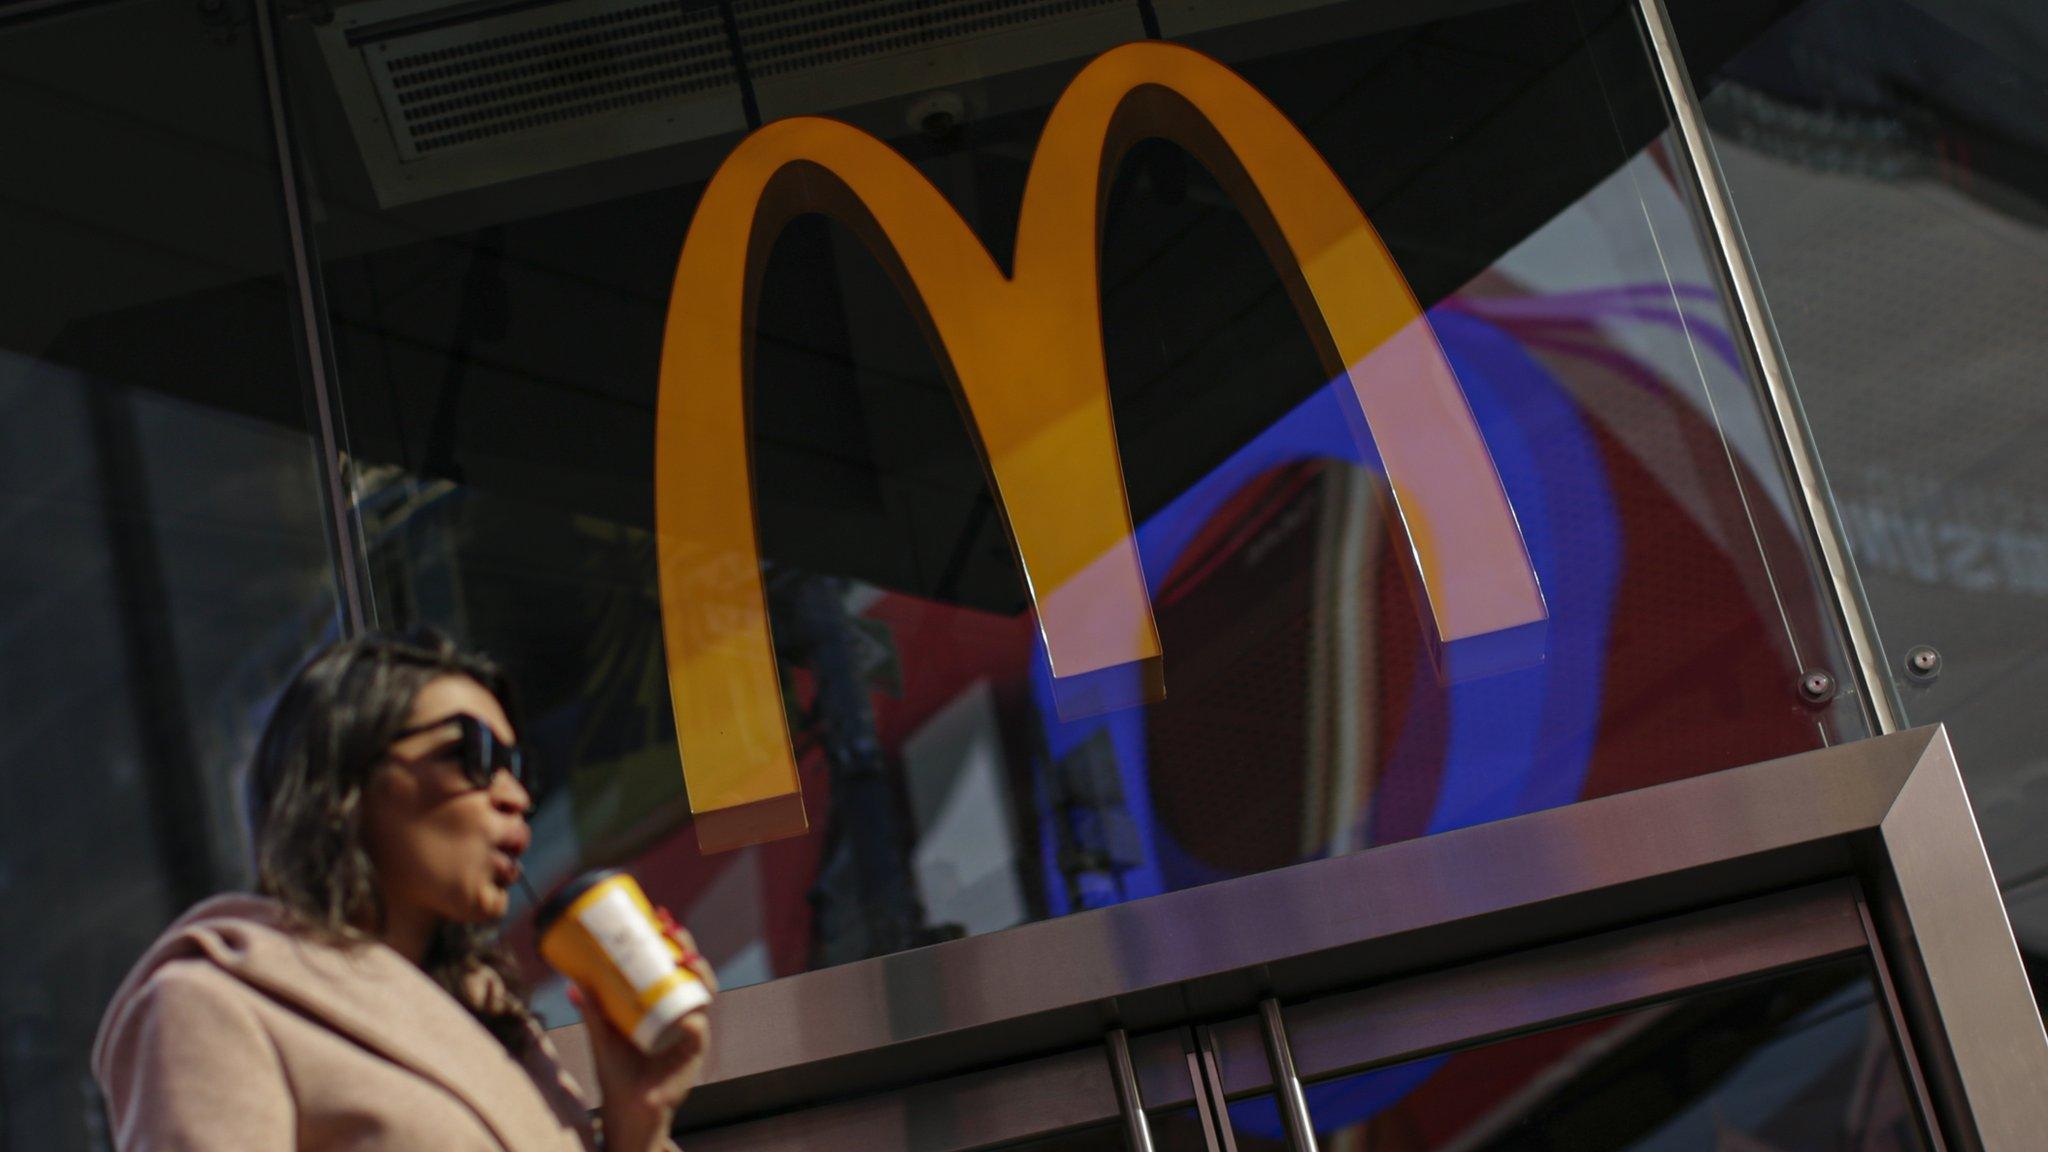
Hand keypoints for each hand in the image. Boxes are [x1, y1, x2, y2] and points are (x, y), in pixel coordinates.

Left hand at [574, 910, 715, 1151]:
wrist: (628, 1111)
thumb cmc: (617, 1073)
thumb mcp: (602, 1037)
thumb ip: (592, 1012)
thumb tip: (571, 983)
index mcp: (663, 1004)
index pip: (673, 963)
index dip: (670, 938)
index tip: (658, 914)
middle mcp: (682, 1012)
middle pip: (693, 971)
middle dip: (687, 946)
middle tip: (670, 929)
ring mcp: (691, 1030)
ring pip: (704, 994)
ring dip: (699, 972)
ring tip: (684, 958)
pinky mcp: (693, 1053)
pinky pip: (698, 1030)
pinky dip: (694, 1019)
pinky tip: (687, 1011)